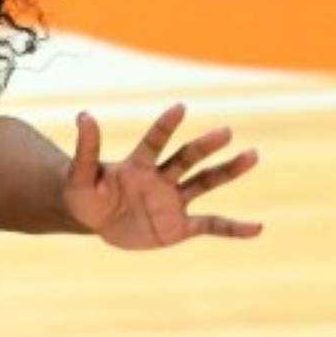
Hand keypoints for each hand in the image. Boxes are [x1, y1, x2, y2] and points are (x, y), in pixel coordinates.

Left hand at [65, 104, 261, 248]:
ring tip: (252, 155)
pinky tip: (257, 228)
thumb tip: (84, 115)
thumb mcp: (78, 177)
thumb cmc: (85, 194)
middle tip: (225, 132)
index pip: (154, 143)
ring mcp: (173, 200)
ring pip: (205, 183)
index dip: (165, 126)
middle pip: (187, 159)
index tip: (179, 108)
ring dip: (228, 171)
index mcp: (138, 165)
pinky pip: (210, 225)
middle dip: (204, 147)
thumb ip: (85, 150)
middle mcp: (162, 178)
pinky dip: (232, 228)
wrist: (96, 221)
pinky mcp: (179, 226)